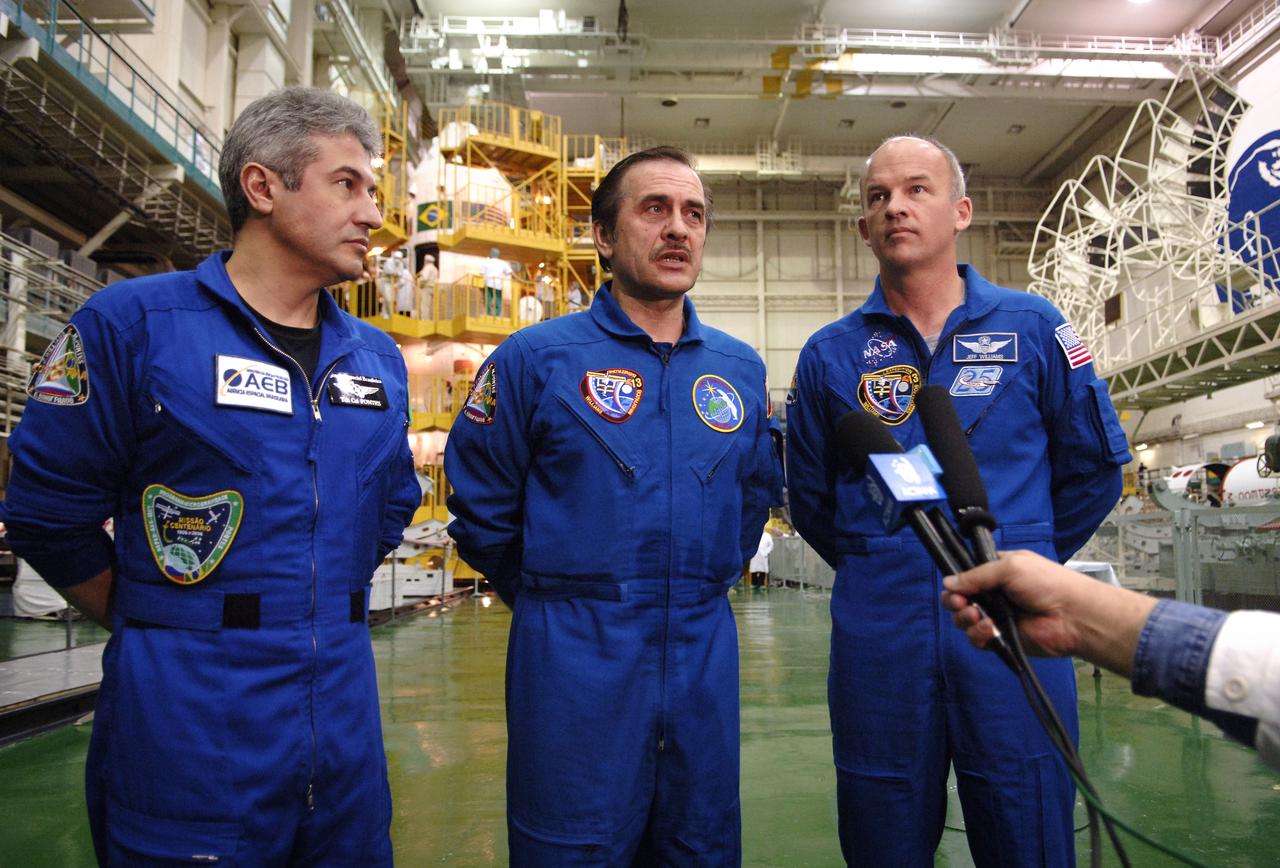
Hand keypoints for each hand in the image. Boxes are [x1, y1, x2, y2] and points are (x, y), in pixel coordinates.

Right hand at [941, 550, 1083, 657]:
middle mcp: (993, 594)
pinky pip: (977, 639)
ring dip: (965, 618)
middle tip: (962, 604)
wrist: (1072, 615)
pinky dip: (978, 635)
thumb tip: (946, 583)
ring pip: (964, 620)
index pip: (966, 576)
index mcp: (996, 572)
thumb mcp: (1009, 567)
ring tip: (977, 616)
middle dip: (955, 602)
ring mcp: (996, 617)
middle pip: (959, 600)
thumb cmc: (1045, 583)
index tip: (954, 587)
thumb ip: (976, 575)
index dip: (956, 582)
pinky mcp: (1000, 639)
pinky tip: (990, 629)